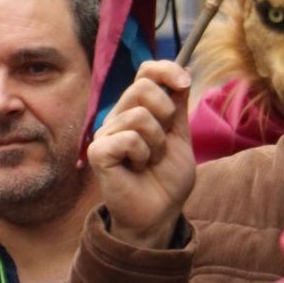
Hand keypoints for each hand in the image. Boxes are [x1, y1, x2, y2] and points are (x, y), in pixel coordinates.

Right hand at [89, 59, 194, 247]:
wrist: (159, 212)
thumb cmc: (167, 178)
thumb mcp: (180, 136)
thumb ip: (178, 106)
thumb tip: (184, 71)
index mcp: (137, 109)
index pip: (145, 72)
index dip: (165, 70)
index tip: (185, 82)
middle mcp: (118, 117)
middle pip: (142, 87)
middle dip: (165, 114)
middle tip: (163, 141)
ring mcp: (105, 134)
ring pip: (139, 116)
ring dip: (156, 143)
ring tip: (150, 160)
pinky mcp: (98, 153)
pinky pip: (128, 139)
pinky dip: (142, 155)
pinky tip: (136, 168)